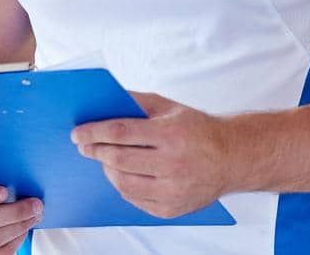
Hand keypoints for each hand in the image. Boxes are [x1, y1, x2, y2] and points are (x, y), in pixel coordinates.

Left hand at [72, 91, 231, 219]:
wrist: (231, 158)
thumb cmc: (197, 129)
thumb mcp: (169, 107)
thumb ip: (136, 102)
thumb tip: (103, 100)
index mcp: (171, 135)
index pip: (121, 132)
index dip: (94, 132)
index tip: (78, 133)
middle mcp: (172, 164)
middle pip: (118, 160)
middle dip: (95, 151)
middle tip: (85, 146)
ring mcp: (172, 190)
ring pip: (123, 183)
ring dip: (107, 169)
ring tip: (104, 158)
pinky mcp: (171, 209)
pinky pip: (134, 199)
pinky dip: (123, 185)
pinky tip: (123, 173)